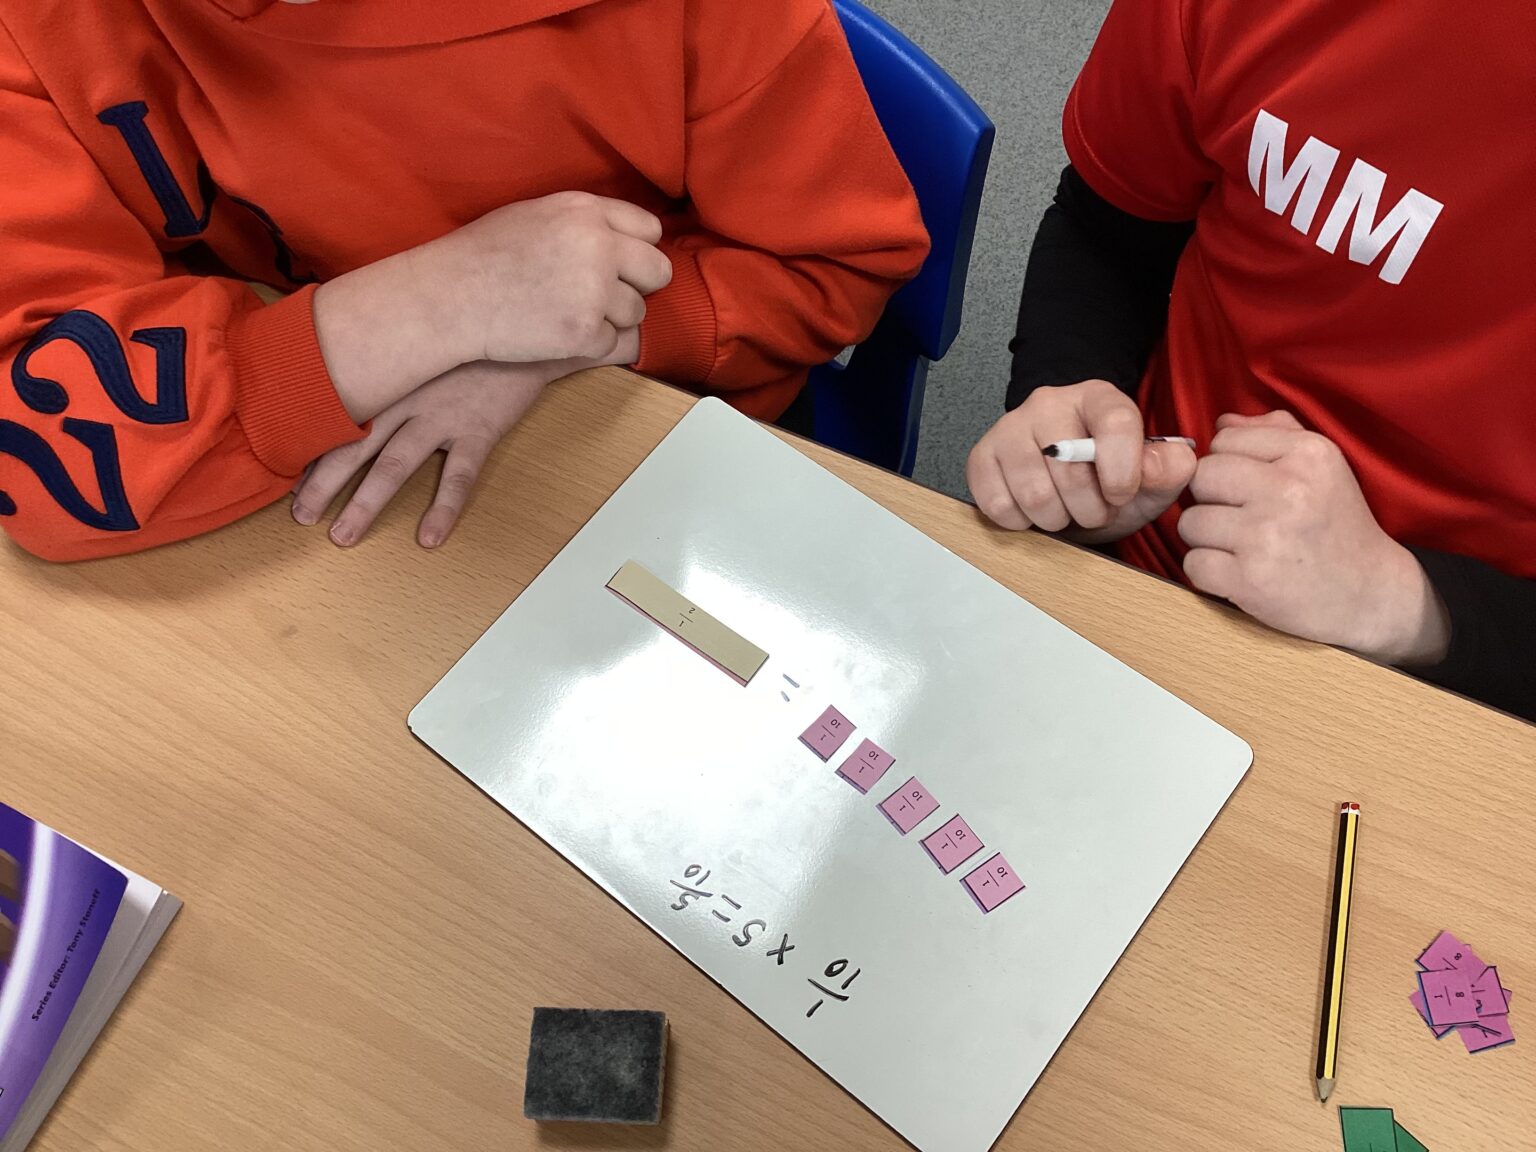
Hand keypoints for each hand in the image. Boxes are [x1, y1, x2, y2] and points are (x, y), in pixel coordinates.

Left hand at [291, 348, 625, 548]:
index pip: (337, 420)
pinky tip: (429, 538)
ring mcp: (442, 416)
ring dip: (366, 502)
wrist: (523, 323)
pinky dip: (443, 508)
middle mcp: (406, 400)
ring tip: (343, 535)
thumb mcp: (418, 336)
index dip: (311, 451)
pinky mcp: (478, 430)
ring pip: (395, 465)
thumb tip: (355, 375)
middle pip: (354, 447)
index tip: (289, 480)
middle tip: (301, 516)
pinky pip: (458, 476)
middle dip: (323, 484)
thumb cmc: (468, 333)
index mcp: (388, 379)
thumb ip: (389, 357)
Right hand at [434, 191, 672, 363]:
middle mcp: (598, 246)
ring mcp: (594, 290)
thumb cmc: (485, 255)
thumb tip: (624, 238)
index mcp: (586, 211)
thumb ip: (585, 222)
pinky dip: (587, 344)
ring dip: (610, 318)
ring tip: (567, 312)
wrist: (451, 295)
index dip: (637, 251)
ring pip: (636, 312)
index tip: (621, 265)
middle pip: (657, 272)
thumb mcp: (537, 214)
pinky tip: (554, 333)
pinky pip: (611, 343)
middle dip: (638, 287)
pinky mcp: (584, 331)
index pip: (650, 231)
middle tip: (605, 297)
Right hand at [966, 380, 1195, 541]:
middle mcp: (1049, 403)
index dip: (1122, 470)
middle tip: (1094, 511)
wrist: (1066, 482)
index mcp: (1098, 398)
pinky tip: (1033, 512)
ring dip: (1056, 519)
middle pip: (1069, 468)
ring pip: (1033, 493)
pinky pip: (998, 505)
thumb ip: (1168, 470)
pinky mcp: (981, 457)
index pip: (1115, 423)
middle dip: (1089, 509)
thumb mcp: (1152, 479)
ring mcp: (1009, 428)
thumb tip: (1161, 465)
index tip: (1121, 496)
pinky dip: (1021, 523)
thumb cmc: (1109, 478)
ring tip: (1065, 512)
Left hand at [1178, 411, 1449, 664]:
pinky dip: (1206, 572)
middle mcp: (1288, 490)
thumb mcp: (1322, 467)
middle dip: (1210, 499)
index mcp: (1308, 453)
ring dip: (1206, 538)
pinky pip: (1193, 563)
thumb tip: (1222, 421)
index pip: (1223, 440)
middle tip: (1240, 518)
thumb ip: (1274, 434)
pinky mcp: (1250, 580)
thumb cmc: (1337, 526)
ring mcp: (1266, 536)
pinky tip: (1236, 572)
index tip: (1250, 488)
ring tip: (1241, 547)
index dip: (1227, 466)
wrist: (1370, 594)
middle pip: (1200, 478)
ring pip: (1190, 522)